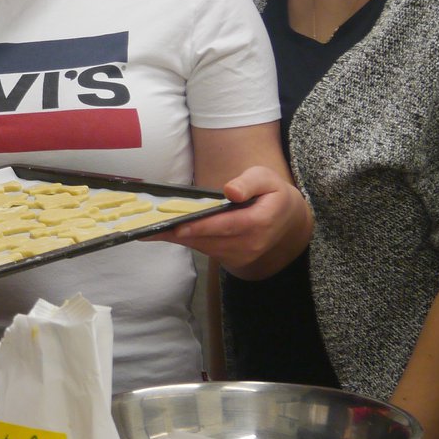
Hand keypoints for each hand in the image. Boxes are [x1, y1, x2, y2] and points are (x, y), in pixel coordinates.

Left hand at [154, 167, 309, 278]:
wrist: (287, 220)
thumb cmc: (272, 193)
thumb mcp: (266, 178)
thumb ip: (249, 182)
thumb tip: (231, 191)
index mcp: (261, 221)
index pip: (229, 225)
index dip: (203, 226)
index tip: (179, 226)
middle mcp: (251, 243)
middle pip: (211, 239)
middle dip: (180, 233)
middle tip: (151, 228)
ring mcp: (242, 255)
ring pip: (205, 247)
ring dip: (179, 239)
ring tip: (151, 229)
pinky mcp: (233, 260)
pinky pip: (206, 250)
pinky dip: (187, 241)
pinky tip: (166, 232)